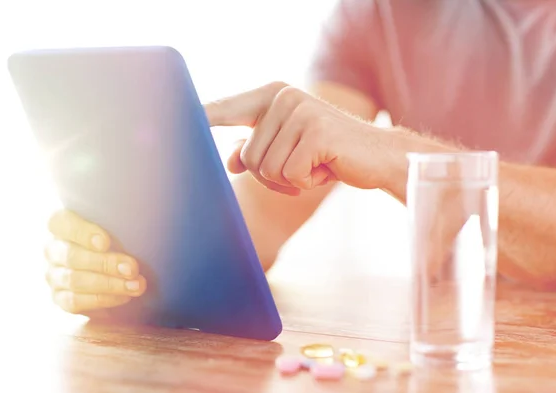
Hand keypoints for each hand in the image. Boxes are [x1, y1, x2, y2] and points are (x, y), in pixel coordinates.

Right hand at [45, 210, 146, 313]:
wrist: (119, 273)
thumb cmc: (120, 241)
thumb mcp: (119, 229)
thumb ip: (121, 227)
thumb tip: (143, 227)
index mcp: (62, 225)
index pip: (60, 222)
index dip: (81, 232)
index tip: (105, 242)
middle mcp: (53, 249)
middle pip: (70, 255)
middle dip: (105, 263)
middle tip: (132, 268)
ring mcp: (54, 275)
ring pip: (74, 280)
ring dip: (109, 284)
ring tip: (135, 285)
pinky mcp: (60, 298)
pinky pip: (75, 301)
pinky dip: (103, 300)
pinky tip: (124, 297)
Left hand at [205, 82, 394, 194]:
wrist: (378, 157)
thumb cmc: (329, 154)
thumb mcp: (289, 151)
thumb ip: (258, 149)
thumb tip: (230, 160)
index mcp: (273, 95)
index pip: (228, 108)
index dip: (201, 116)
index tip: (177, 117)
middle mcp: (283, 97)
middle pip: (248, 156)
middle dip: (272, 175)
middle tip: (303, 168)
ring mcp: (300, 111)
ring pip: (266, 168)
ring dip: (290, 180)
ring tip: (316, 165)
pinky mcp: (316, 131)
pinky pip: (289, 174)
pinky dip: (307, 182)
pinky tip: (327, 168)